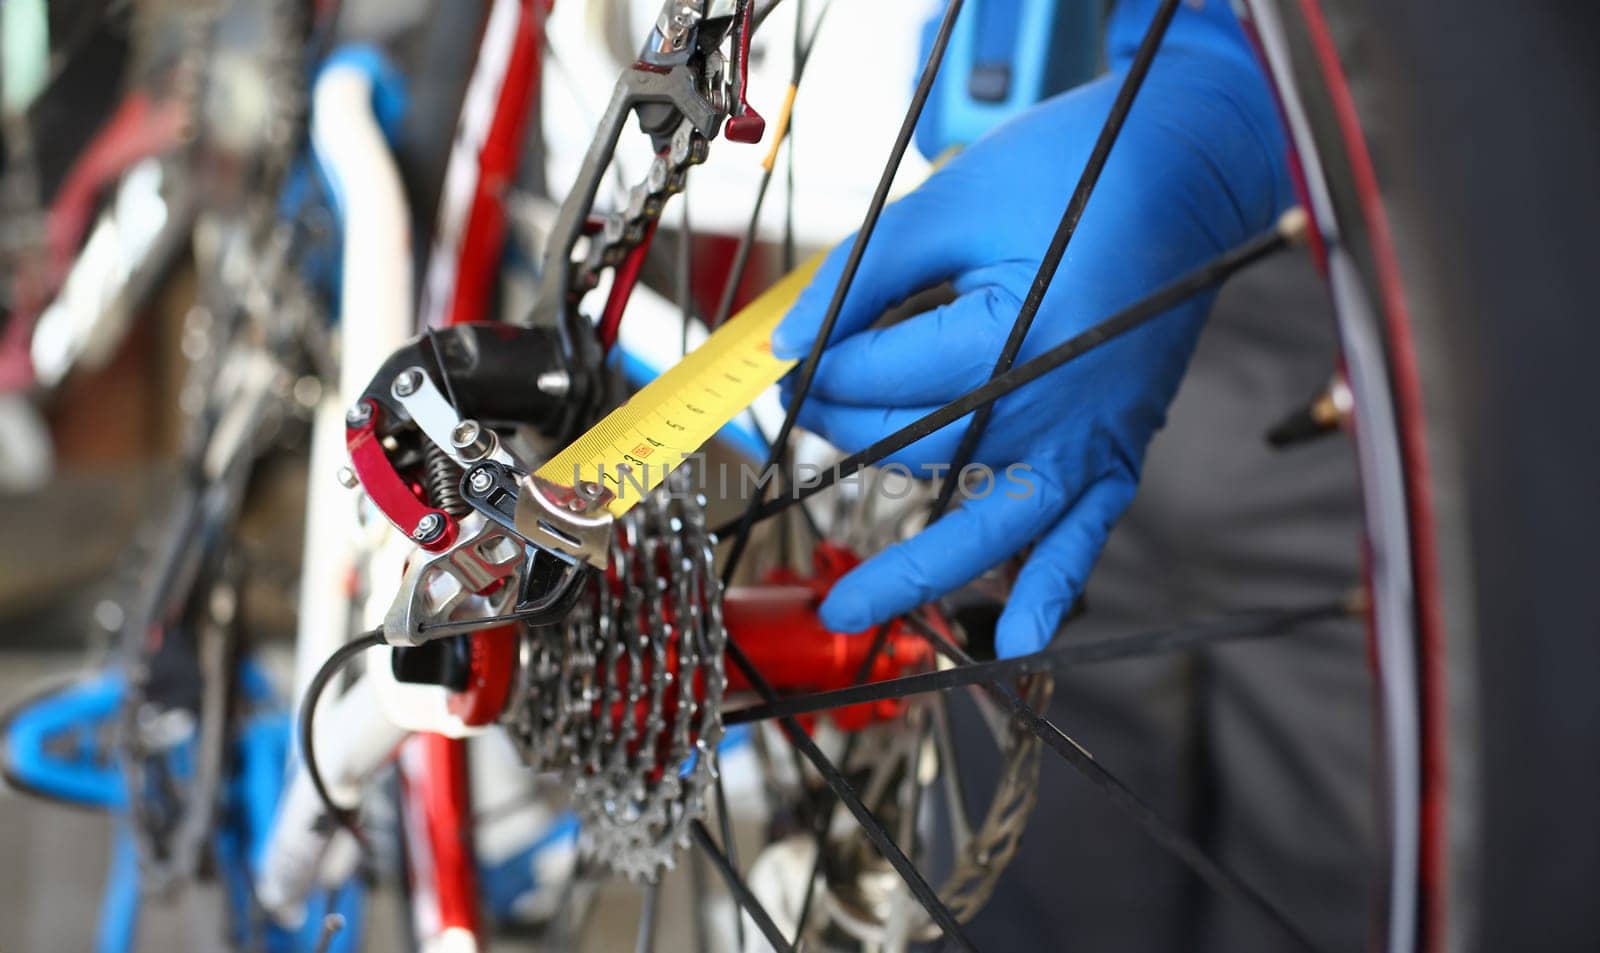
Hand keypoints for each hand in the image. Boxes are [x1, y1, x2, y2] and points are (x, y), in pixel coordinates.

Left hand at [771, 1, 1290, 656]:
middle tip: (804, 405)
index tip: (791, 347)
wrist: (1195, 166)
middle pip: (916, 445)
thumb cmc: (1080, 170)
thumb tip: (788, 339)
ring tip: (853, 608)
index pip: (878, 375)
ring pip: (987, 523)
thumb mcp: (953, 201)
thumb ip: (863, 272)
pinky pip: (1084, 534)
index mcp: (1011, 337)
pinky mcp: (1117, 447)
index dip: (820, 362)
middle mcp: (1054, 405)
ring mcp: (1090, 437)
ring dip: (917, 569)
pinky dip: (1053, 588)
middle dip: (845, 426)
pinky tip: (1022, 640)